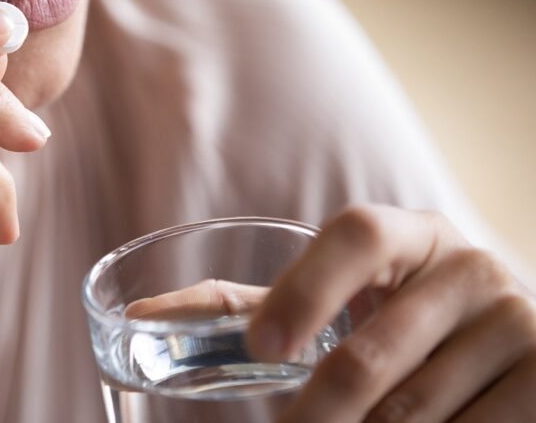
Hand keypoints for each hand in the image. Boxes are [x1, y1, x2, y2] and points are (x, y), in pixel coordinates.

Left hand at [246, 205, 535, 422]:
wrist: (502, 351)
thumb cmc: (394, 321)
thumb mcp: (337, 300)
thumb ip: (253, 308)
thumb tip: (141, 316)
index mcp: (410, 234)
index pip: (356, 238)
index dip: (304, 290)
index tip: (260, 350)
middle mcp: (471, 266)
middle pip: (369, 353)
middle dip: (316, 417)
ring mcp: (519, 320)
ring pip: (413, 412)